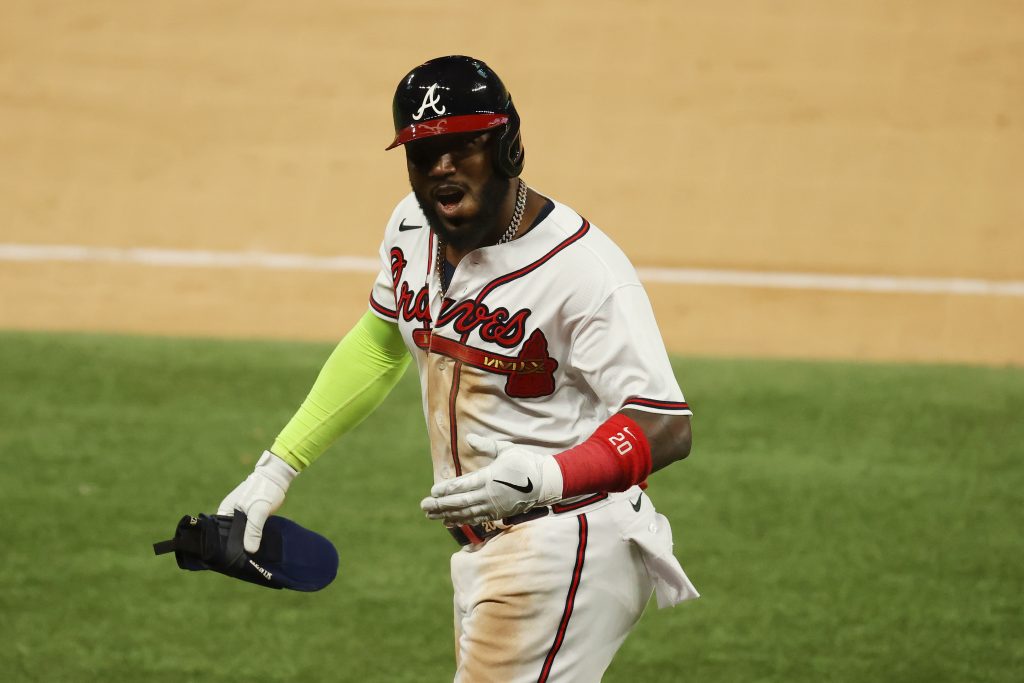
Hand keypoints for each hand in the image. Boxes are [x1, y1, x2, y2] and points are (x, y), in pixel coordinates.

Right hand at [217, 451, 297, 552]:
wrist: (277, 476)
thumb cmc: (266, 490)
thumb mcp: (259, 511)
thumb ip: (253, 530)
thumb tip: (249, 551)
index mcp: (225, 511)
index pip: (219, 534)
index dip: (225, 547)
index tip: (231, 561)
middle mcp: (229, 513)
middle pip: (228, 535)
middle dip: (234, 547)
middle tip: (241, 563)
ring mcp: (239, 514)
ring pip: (238, 533)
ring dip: (243, 542)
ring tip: (248, 558)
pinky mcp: (249, 515)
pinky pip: (246, 529)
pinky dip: (250, 537)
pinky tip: (254, 547)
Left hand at [420, 434, 562, 525]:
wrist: (546, 483)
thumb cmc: (526, 462)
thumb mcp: (506, 449)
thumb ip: (486, 446)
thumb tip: (468, 439)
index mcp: (490, 477)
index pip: (464, 485)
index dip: (447, 489)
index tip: (433, 490)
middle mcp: (490, 494)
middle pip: (460, 502)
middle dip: (440, 504)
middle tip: (423, 506)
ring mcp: (494, 506)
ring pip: (466, 513)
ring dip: (447, 514)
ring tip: (430, 515)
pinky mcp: (498, 513)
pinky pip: (476, 519)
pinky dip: (461, 520)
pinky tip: (448, 521)